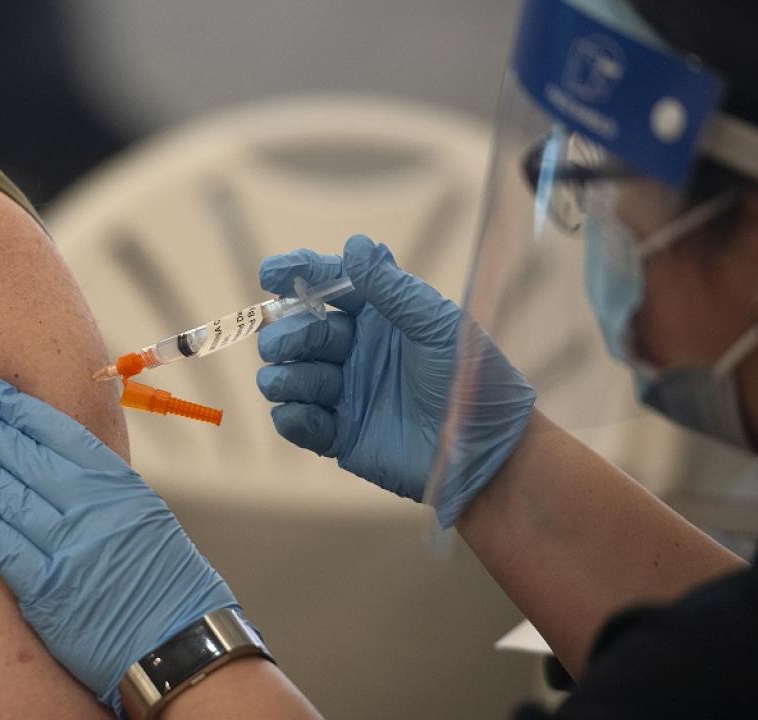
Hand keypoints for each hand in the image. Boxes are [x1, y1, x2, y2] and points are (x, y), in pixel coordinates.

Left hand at [0, 377, 238, 713]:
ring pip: (6, 496)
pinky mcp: (47, 592)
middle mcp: (90, 509)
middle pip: (23, 457)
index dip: (16, 409)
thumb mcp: (143, 510)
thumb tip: (55, 450)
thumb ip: (101, 481)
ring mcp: (67, 549)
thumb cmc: (164, 577)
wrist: (179, 639)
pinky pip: (5, 549)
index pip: (57, 432)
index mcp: (115, 484)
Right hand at [256, 235, 535, 525]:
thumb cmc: (474, 379)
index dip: (297, 274)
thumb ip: (394, 290)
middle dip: (287, 334)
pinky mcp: (339, 434)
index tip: (270, 274)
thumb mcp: (438, 328)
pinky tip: (302, 416)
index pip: (328, 286)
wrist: (487, 451)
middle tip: (282, 344)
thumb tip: (356, 243)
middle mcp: (353, 350)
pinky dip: (292, 418)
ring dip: (284, 376)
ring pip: (290, 376)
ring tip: (294, 383)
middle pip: (300, 332)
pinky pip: (299, 422)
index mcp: (376, 317)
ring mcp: (344, 392)